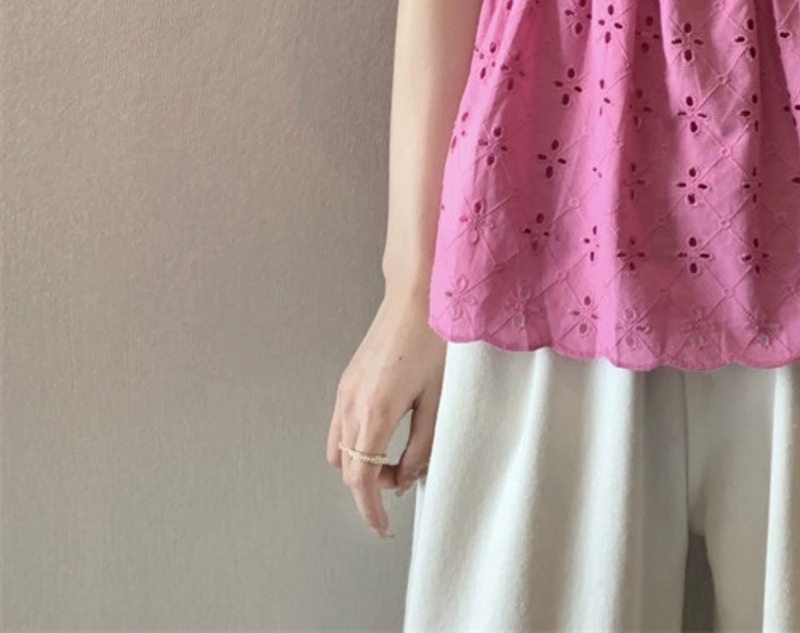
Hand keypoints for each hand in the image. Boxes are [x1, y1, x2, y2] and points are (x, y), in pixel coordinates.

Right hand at [325, 288, 447, 538]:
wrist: (417, 295)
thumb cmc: (433, 341)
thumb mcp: (437, 399)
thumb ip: (421, 445)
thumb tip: (405, 478)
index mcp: (374, 413)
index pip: (361, 479)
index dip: (369, 509)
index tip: (381, 527)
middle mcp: (351, 404)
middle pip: (347, 468)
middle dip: (369, 487)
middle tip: (402, 483)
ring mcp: (345, 390)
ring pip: (339, 448)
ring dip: (361, 463)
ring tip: (395, 459)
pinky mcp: (348, 379)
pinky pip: (341, 424)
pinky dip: (356, 441)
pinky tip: (384, 434)